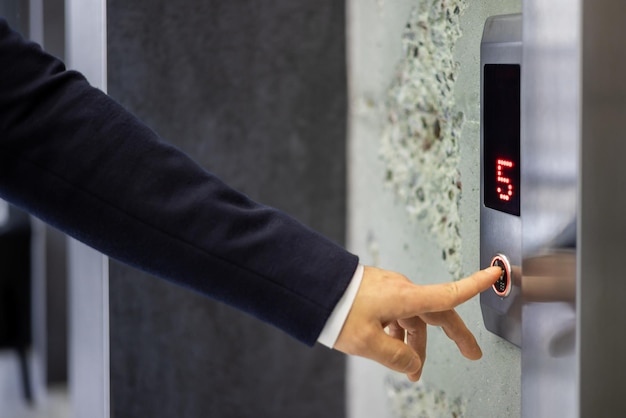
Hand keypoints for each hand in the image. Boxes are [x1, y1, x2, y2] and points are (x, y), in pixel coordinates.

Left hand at [333, 265, 501, 380]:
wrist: (311, 287)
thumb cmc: (337, 309)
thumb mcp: (366, 342)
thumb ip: (395, 357)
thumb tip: (413, 366)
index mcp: (405, 298)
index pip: (449, 293)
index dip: (476, 286)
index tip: (495, 274)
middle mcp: (402, 290)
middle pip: (436, 313)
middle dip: (454, 335)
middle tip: (470, 354)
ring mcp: (389, 290)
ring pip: (414, 318)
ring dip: (416, 343)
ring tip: (412, 371)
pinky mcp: (378, 292)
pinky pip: (397, 314)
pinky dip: (400, 333)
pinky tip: (391, 349)